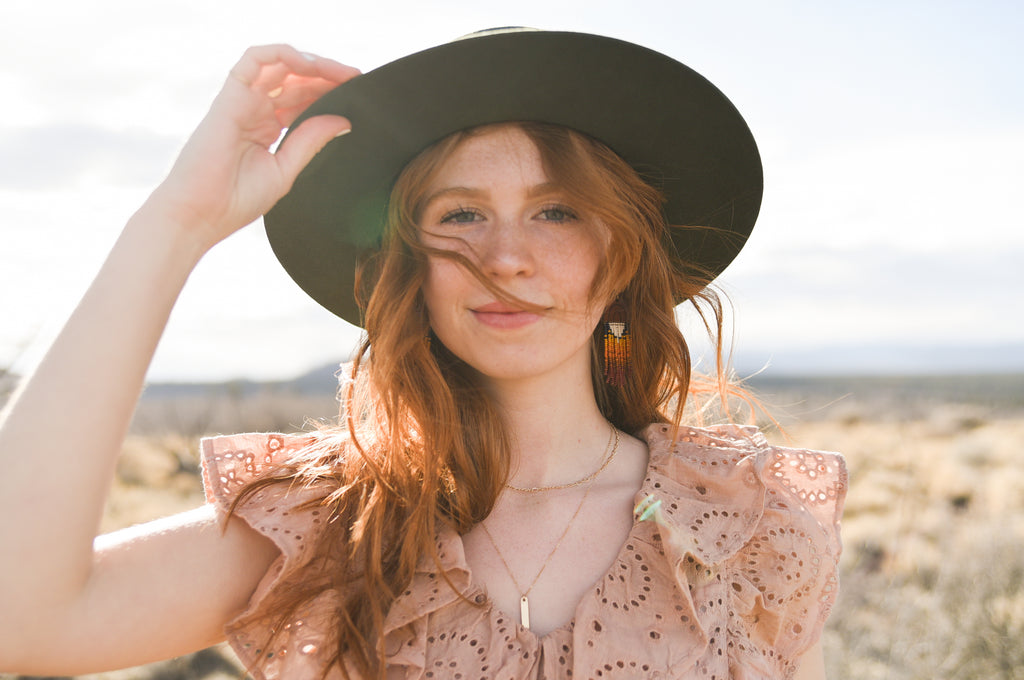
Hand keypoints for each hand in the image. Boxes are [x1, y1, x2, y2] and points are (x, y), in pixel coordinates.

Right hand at [146, 45, 358, 251]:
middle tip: (355, 78)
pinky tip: (309, 65)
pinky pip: (254, 60)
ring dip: (311, 62)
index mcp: (266, 127)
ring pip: (279, 65)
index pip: (301, 99)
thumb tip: (343, 121)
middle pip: (294, 79)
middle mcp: (254, 110)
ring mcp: (242, 102)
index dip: (328, 92)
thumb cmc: (235, 200)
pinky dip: (282, 54)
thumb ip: (310, 141)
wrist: (201, 214)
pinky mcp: (230, 97)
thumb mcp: (285, 169)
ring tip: (339, 72)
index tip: (357, 93)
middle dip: (327, 75)